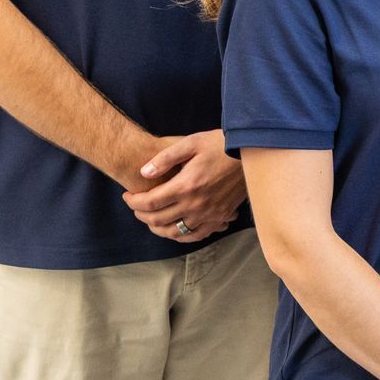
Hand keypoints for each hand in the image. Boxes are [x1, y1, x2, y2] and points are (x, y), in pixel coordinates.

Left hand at [121, 130, 246, 240]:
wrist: (251, 152)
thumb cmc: (220, 144)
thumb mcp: (190, 143)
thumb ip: (164, 159)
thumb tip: (144, 173)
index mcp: (186, 186)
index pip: (150, 202)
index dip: (133, 201)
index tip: (127, 196)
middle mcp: (196, 204)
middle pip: (158, 220)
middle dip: (140, 214)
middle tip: (135, 206)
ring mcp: (209, 213)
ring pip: (175, 232)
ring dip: (157, 229)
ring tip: (150, 220)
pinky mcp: (220, 216)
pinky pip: (196, 235)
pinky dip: (181, 236)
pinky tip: (175, 230)